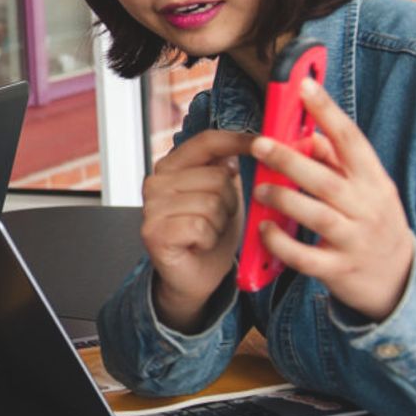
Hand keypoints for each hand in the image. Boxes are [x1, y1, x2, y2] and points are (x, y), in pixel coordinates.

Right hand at [140, 128, 255, 330]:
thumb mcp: (226, 195)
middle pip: (217, 178)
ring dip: (219, 223)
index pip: (207, 142)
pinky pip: (200, 226)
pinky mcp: (153, 232)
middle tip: (217, 219)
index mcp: (172, 166)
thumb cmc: (210, 234)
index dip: (238, 140)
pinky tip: (199, 244)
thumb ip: (230, 168)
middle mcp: (156, 182)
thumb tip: (257, 143)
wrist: (194, 275)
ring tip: (208, 232)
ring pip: (211, 203)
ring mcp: (151, 207)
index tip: (264, 142)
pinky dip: (209, 239)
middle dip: (229, 203)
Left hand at [249, 77, 414, 322]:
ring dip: (284, 199)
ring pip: (317, 216)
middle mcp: (368, 208)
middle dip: (291, 160)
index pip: (352, 140)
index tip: (303, 86)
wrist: (399, 281)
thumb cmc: (373, 223)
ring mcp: (355, 241)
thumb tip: (305, 132)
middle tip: (259, 144)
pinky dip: (282, 243)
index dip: (327, 111)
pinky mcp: (340, 269)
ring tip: (259, 188)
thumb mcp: (367, 188)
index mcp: (374, 181)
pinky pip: (306, 257)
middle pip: (327, 179)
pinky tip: (264, 228)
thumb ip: (337, 161)